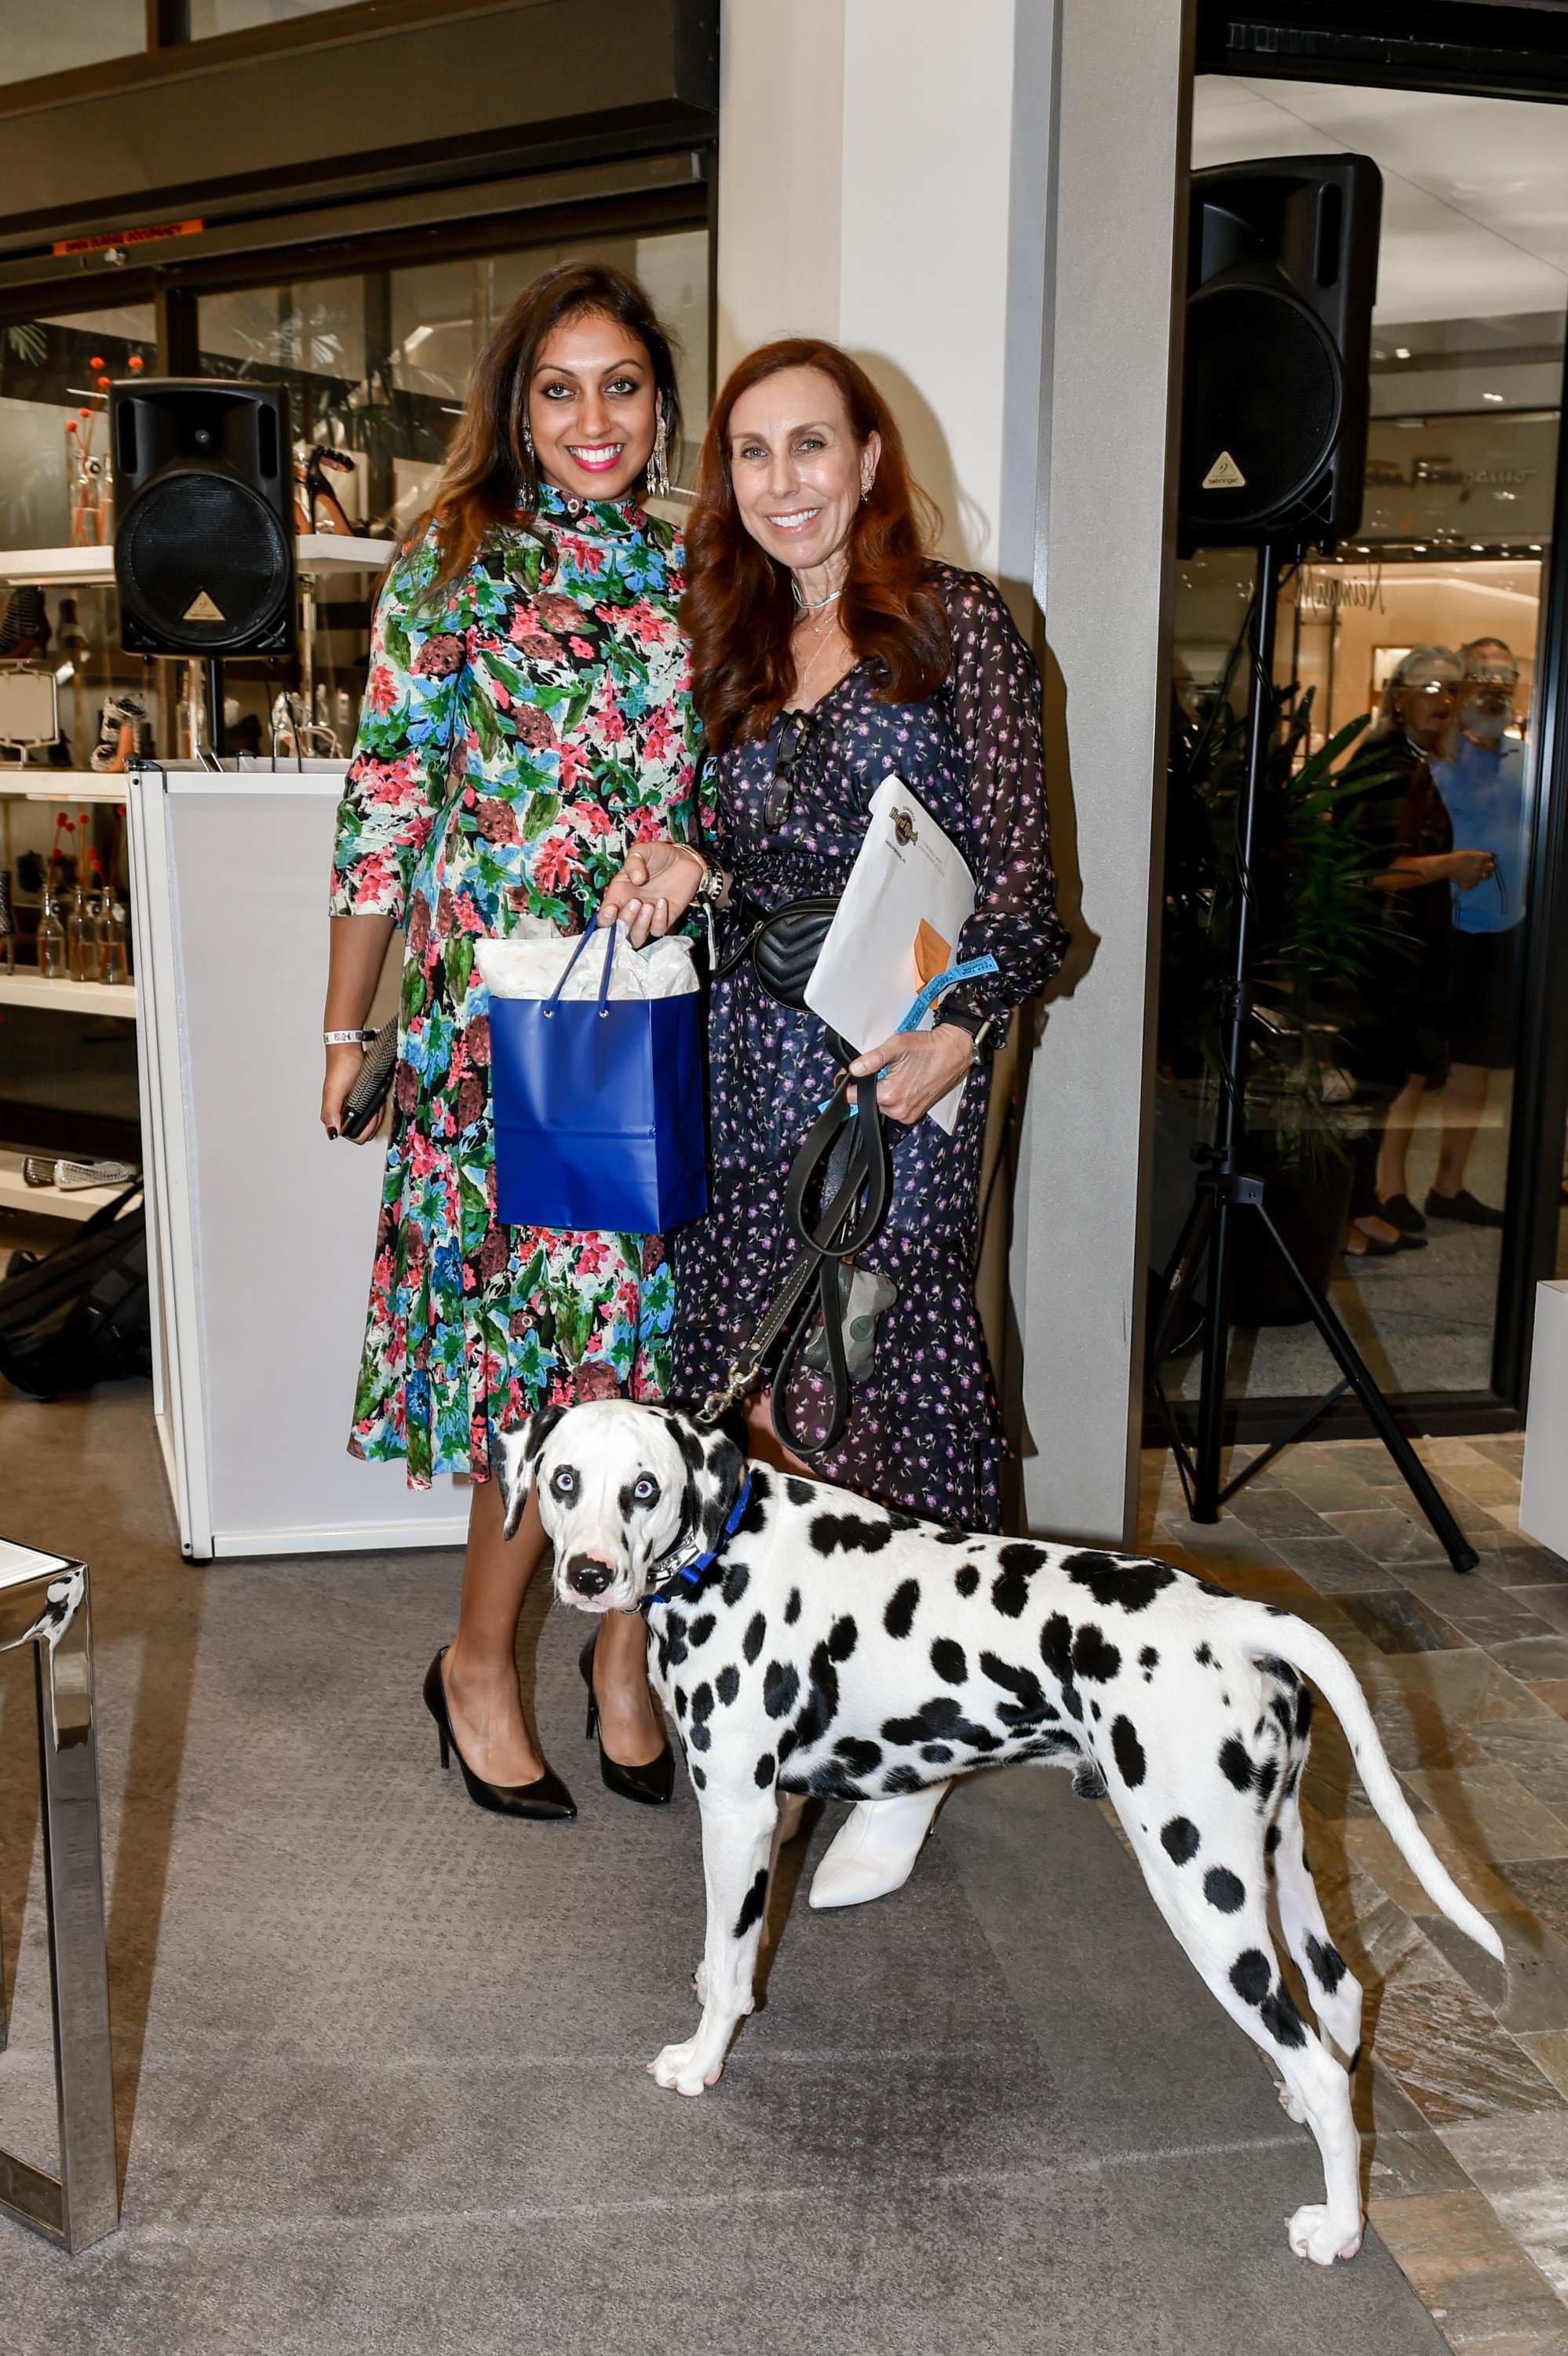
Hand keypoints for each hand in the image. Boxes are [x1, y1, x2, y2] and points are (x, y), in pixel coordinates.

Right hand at [321, 1043, 384, 1143]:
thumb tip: (333, 1132)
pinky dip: (378, 1105)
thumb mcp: (333, 1092)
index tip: (369, 1113)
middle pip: (365, 1131)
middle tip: (372, 1104)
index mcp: (334, 1117)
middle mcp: (343, 1115)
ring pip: (371, 1122)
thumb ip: (331, 1113)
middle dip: (372, 1120)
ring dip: (376, 1112)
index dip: (364, 1128)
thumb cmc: (339, 1069)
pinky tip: (377, 1097)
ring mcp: (354, 1109)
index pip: (354, 1137)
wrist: (349, 1052)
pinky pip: (374, 1111)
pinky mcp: (362, 1102)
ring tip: (374, 1098)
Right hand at [598, 840, 707, 946]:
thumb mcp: (641, 852)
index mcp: (618, 895)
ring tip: (648, 906)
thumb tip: (635, 880)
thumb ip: (634, 862)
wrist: (683, 859)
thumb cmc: (658, 855)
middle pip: (619, 931)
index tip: (613, 909)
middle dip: (625, 920)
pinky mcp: (664, 920)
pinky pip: (658, 930)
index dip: (605, 919)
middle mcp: (630, 910)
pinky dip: (659, 920)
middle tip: (636, 902)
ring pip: (637, 937)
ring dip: (640, 925)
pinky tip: (662, 902)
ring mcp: (647, 917)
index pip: (605, 917)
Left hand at [847, 1022, 974, 1124]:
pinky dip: (895, 1095)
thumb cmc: (928, 1048)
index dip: (848, 1083)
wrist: (954, 1052)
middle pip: (868, 1100)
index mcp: (890, 1096)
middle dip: (870, 1085)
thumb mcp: (896, 1046)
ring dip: (883, 1091)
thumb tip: (854, 1069)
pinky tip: (905, 1081)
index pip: (853, 1096)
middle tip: (883, 1068)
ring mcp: (908, 1114)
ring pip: (881, 1104)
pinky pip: (895, 1107)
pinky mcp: (916, 1113)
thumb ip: (871, 1059)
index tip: (850, 1073)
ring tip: (897, 1073)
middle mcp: (898, 1110)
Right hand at [1448, 848, 1496, 889]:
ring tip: (1471, 874)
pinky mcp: (1471, 884)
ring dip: (1480, 876)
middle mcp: (1482, 867)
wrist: (1446, 865)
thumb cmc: (1457, 856)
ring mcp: (1477, 877)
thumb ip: (1480, 854)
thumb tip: (1487, 857)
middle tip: (1481, 868)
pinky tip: (1465, 879)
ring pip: (1484, 877)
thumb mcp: (1470, 852)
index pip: (1492, 858)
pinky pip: (1474, 884)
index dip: (1488, 859)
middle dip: (1488, 868)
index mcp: (1483, 857)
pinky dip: (1470, 883)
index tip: (1485, 860)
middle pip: (1493, 868)